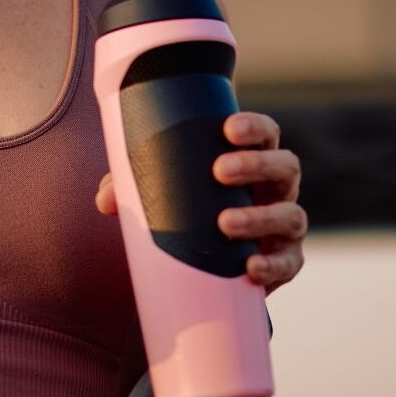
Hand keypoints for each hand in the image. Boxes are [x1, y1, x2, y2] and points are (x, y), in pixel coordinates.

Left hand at [94, 111, 305, 293]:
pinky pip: (290, 262)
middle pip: (285, 166)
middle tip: (219, 170)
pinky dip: (273, 265)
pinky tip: (251, 268)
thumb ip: (133, 190)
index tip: (228, 128)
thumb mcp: (163, 195)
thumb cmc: (189, 213)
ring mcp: (285, 225)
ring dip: (260, 216)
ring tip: (224, 223)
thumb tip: (104, 200)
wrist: (211, 269)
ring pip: (291, 214)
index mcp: (253, 161)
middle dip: (256, 164)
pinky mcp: (286, 261)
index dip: (254, 127)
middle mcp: (277, 189)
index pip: (265, 134)